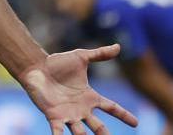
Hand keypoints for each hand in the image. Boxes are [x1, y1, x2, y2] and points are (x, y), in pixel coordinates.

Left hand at [21, 44, 138, 134]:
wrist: (36, 67)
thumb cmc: (57, 63)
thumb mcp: (81, 57)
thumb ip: (100, 54)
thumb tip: (119, 47)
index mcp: (90, 97)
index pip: (112, 108)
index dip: (124, 115)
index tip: (136, 123)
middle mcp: (82, 109)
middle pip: (99, 127)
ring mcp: (68, 115)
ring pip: (81, 134)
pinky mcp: (54, 117)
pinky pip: (58, 132)